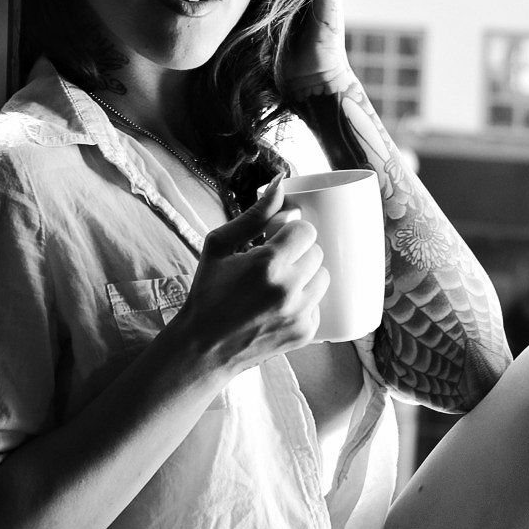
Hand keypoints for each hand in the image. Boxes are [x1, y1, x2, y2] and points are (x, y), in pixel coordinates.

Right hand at [175, 179, 329, 374]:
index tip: (278, 240)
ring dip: (307, 275)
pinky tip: (281, 304)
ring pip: (324, 278)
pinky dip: (305, 301)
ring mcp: (299, 313)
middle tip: (276, 262)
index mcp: (267, 263)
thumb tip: (281, 183)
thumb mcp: (220, 246)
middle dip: (299, 253)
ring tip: (280, 282)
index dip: (292, 232)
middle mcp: (288, 289)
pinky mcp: (305, 332)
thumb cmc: (208, 291)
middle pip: (317, 253)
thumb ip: (255, 214)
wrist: (204, 345)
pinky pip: (319, 304)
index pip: (306, 230)